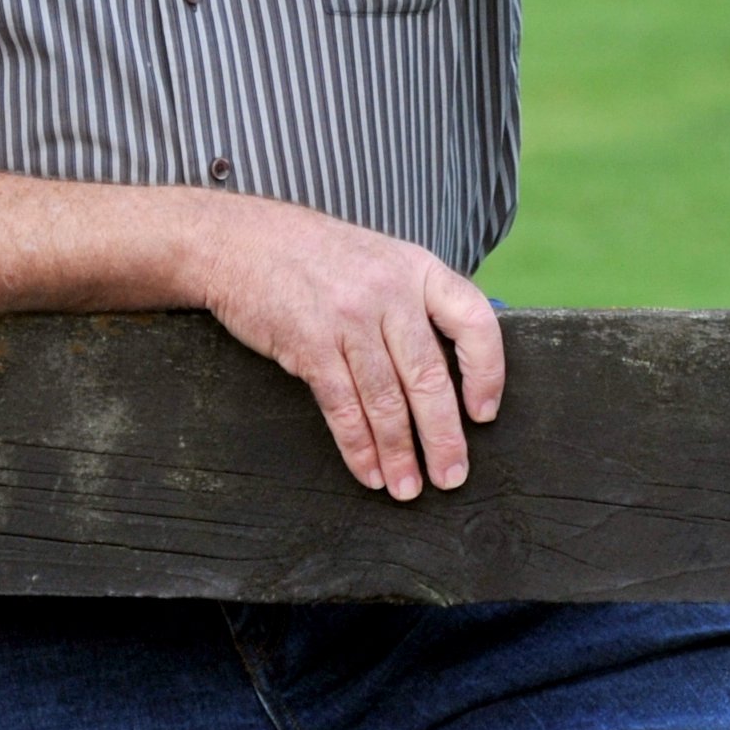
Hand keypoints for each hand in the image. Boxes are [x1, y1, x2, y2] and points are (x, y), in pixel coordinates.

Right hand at [192, 200, 504, 498]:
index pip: (474, 321)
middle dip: (443, 435)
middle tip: (452, 476)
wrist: (242, 241)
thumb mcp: (380, 259)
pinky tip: (369, 471)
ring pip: (386, 399)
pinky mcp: (309, 344)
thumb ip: (415, 302)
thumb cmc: (315, 255)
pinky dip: (358, 446)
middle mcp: (389, 292)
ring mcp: (349, 318)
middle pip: (428, 375)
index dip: (487, 372)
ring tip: (408, 488)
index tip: (484, 413)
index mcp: (417, 269)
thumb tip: (453, 367)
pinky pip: (343, 406)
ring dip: (400, 453)